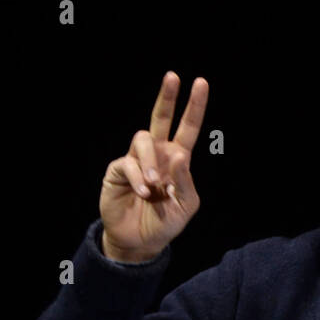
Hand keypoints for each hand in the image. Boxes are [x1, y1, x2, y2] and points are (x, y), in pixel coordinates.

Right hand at [99, 72, 208, 261]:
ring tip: (153, 186)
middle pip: (160, 118)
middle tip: (173, 77)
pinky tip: (143, 193)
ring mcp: (136, 160)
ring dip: (150, 162)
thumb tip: (179, 155)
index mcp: (177, 159)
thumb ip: (185, 181)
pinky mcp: (119, 170)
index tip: (201, 83)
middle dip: (167, 97)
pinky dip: (138, 178)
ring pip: (143, 139)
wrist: (140, 242)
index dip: (195, 107)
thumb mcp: (185, 206)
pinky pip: (128, 163)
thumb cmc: (165, 222)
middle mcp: (157, 154)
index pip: (188, 128)